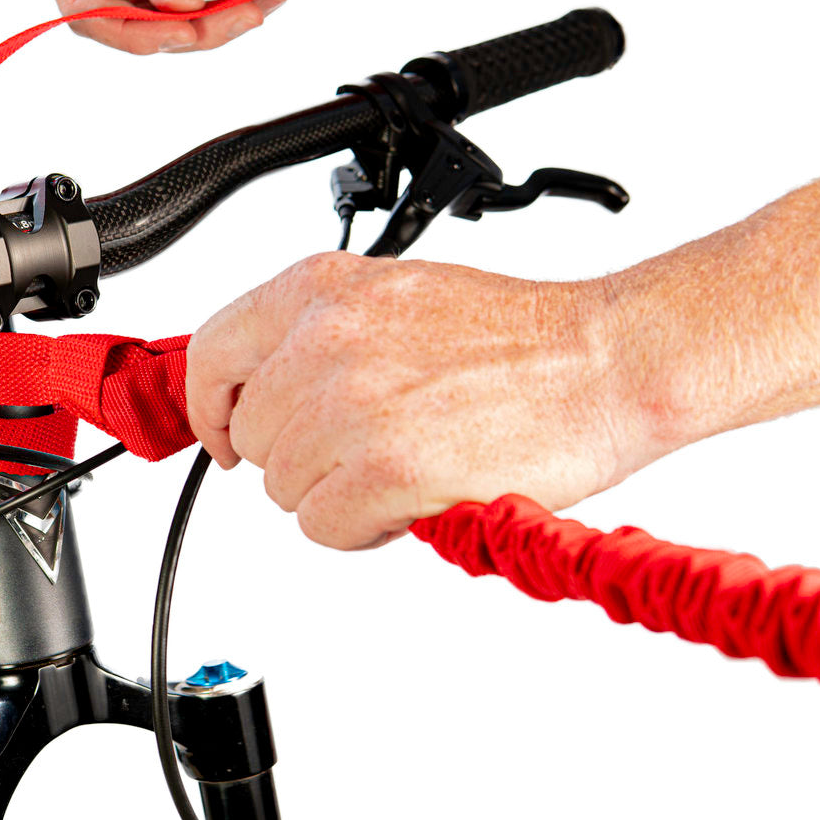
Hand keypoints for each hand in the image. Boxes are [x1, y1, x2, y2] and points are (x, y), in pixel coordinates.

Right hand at [27, 0, 284, 54]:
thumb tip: (179, 4)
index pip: (84, 6)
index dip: (130, 31)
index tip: (186, 33)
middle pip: (125, 22)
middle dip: (185, 29)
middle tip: (245, 16)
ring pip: (157, 25)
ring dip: (211, 24)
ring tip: (259, 4)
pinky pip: (178, 9)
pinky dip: (219, 9)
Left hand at [185, 253, 641, 549]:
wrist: (609, 360)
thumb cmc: (519, 338)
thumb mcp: (395, 297)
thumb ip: (318, 334)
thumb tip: (265, 387)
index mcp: (319, 290)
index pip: (211, 355)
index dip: (212, 408)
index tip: (226, 435)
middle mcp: (325, 340)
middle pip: (251, 437)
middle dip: (299, 458)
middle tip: (363, 452)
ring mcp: (352, 405)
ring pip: (284, 489)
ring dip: (336, 495)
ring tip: (401, 469)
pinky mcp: (387, 468)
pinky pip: (324, 527)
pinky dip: (363, 529)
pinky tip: (410, 500)